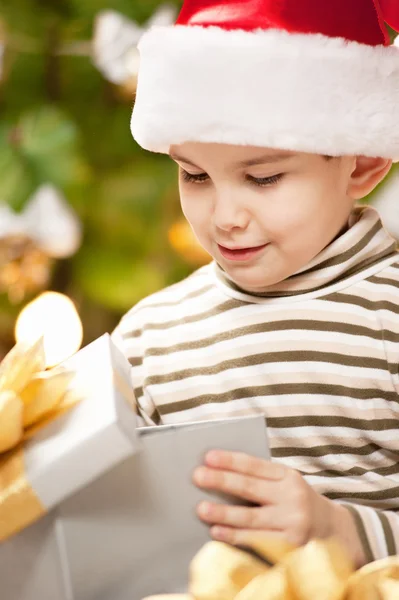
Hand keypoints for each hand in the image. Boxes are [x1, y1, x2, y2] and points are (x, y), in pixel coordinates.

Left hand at [193, 450, 363, 564]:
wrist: (334, 532)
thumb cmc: (298, 503)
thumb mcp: (287, 484)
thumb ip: (261, 480)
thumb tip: (220, 475)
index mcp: (289, 476)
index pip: (255, 465)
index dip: (230, 460)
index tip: (208, 457)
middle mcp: (292, 498)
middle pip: (250, 488)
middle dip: (221, 481)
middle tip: (197, 476)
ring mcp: (292, 523)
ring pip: (250, 517)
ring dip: (223, 513)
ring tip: (201, 508)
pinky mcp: (290, 547)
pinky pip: (256, 541)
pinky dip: (234, 537)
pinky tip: (217, 533)